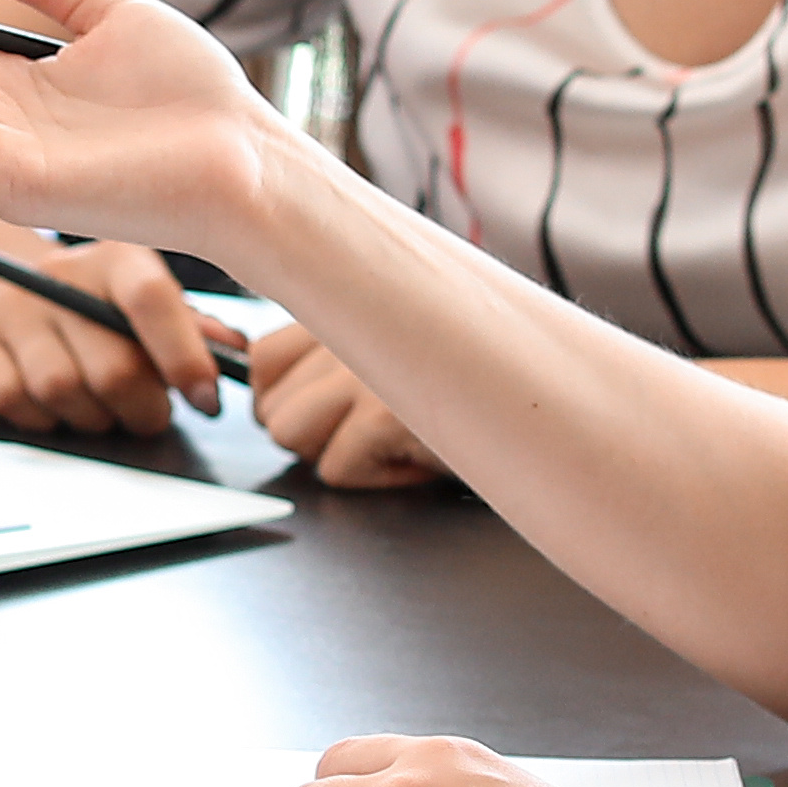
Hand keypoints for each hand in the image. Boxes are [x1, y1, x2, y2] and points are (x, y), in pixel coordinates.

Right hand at [0, 236, 224, 436]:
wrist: (5, 291)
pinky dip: (43, 419)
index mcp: (116, 258)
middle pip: (111, 365)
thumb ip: (193, 329)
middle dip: (142, 407)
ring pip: (61, 390)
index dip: (184, 356)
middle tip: (150, 413)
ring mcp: (11, 308)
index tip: (206, 399)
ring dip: (93, 417)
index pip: (152, 299)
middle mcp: (59, 275)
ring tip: (103, 407)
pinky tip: (56, 405)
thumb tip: (236, 355)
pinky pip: (14, 402)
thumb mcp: (148, 304)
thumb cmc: (98, 307)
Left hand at [240, 324, 441, 491]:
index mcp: (346, 306)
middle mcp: (350, 326)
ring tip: (390, 442)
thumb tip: (252, 391)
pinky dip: (377, 480)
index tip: (323, 417)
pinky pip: (335, 469)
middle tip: (369, 434)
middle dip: (314, 438)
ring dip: (339, 456)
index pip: (260, 359)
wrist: (535, 407)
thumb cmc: (461, 390)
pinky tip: (415, 458)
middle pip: (270, 410)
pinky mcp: (384, 412)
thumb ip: (323, 362)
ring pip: (290, 437)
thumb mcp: (387, 357)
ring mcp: (364, 368)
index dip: (280, 402)